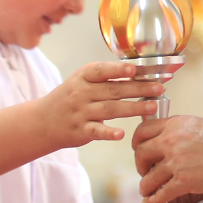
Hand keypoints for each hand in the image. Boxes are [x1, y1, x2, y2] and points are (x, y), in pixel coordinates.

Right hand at [39, 62, 164, 149]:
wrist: (43, 121)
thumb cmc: (70, 98)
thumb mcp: (81, 81)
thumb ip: (105, 77)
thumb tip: (138, 72)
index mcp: (83, 77)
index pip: (101, 71)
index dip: (117, 70)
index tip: (134, 69)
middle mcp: (81, 93)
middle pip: (113, 90)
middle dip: (138, 89)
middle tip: (159, 88)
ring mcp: (81, 113)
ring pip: (110, 109)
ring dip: (133, 108)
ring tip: (153, 106)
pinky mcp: (80, 131)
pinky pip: (96, 131)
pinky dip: (108, 133)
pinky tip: (121, 134)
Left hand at [132, 115, 202, 202]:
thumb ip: (186, 131)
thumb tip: (177, 135)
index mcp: (176, 124)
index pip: (141, 131)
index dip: (139, 145)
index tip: (147, 155)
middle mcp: (171, 140)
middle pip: (140, 154)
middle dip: (141, 167)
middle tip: (149, 175)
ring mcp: (177, 160)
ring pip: (148, 178)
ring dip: (148, 188)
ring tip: (153, 193)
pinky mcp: (185, 180)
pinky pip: (160, 194)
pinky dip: (159, 200)